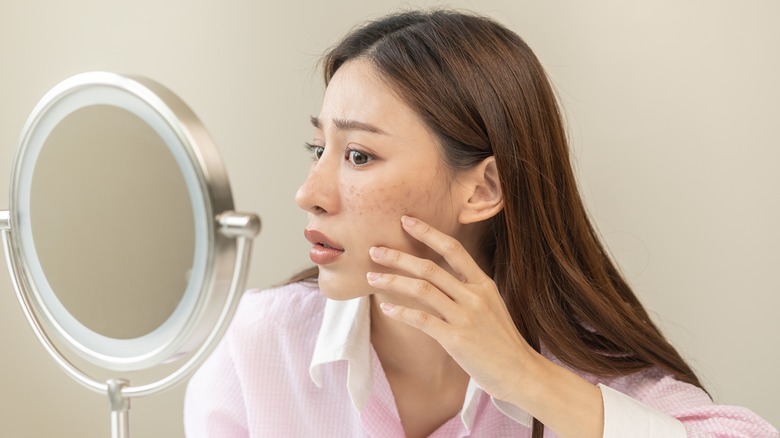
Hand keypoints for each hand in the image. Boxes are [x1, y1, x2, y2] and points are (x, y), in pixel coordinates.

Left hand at [366, 215, 536, 401]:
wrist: (521, 373)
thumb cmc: (501, 341)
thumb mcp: (491, 306)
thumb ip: (468, 290)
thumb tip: (439, 278)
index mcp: (483, 284)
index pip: (453, 249)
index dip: (428, 232)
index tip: (406, 220)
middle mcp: (474, 296)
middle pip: (430, 267)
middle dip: (398, 256)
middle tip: (375, 250)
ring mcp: (466, 317)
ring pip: (422, 290)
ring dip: (392, 281)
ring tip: (371, 277)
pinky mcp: (457, 339)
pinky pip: (422, 320)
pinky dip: (401, 312)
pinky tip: (386, 308)